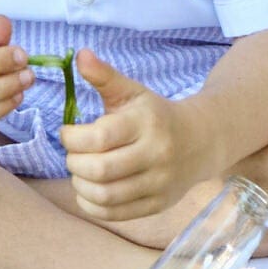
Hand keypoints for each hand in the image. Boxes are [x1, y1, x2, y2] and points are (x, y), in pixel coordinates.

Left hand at [60, 51, 206, 223]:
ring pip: (106, 196)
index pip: (99, 138)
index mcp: (146, 123)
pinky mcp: (157, 205)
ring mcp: (158, 184)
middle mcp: (155, 155)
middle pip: (100, 170)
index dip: (72, 138)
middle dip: (74, 163)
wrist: (200, 141)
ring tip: (79, 172)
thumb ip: (104, 76)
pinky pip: (115, 214)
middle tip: (72, 155)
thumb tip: (79, 54)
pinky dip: (93, 206)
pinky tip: (87, 191)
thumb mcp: (132, 91)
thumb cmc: (155, 114)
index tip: (67, 132)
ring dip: (80, 186)